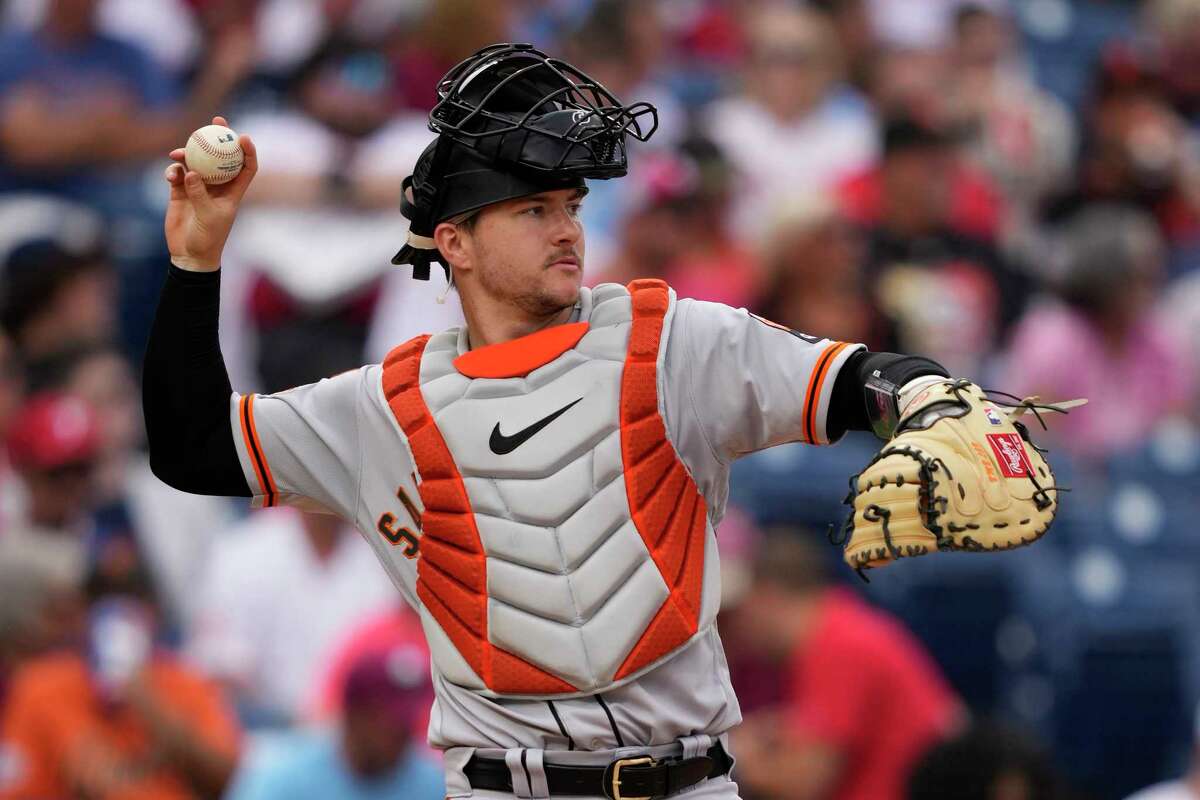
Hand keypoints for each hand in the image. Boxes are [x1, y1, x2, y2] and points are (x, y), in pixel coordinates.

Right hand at [163, 115, 256, 270]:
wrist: (189, 254)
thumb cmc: (208, 239)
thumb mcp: (208, 217)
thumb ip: (200, 194)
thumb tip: (191, 172)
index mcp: (233, 192)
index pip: (246, 167)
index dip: (248, 151)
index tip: (242, 137)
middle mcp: (218, 186)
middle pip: (221, 156)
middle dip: (219, 137)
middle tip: (215, 120)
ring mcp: (198, 187)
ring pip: (196, 161)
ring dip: (188, 153)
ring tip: (178, 153)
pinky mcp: (180, 191)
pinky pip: (177, 173)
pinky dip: (173, 171)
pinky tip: (171, 174)